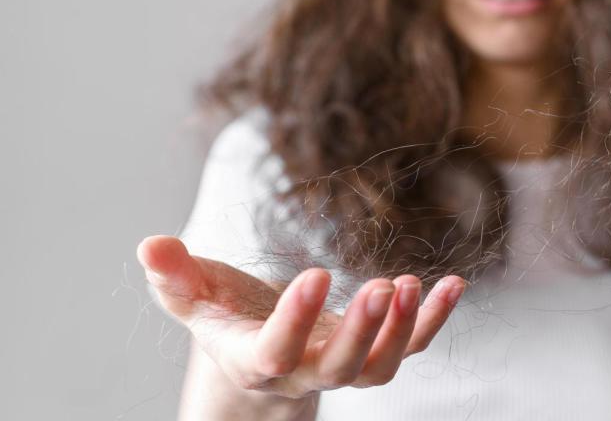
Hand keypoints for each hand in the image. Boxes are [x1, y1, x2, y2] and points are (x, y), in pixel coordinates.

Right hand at [137, 235, 463, 398]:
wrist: (259, 349)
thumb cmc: (225, 317)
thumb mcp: (195, 297)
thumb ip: (175, 277)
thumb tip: (149, 245)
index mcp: (255, 359)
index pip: (275, 352)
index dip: (295, 321)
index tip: (317, 274)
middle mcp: (304, 372)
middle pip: (339, 368)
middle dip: (363, 332)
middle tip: (383, 287)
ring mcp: (344, 366)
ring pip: (379, 367)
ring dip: (402, 329)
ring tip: (412, 284)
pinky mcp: (374, 351)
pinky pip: (412, 345)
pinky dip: (434, 319)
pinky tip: (453, 284)